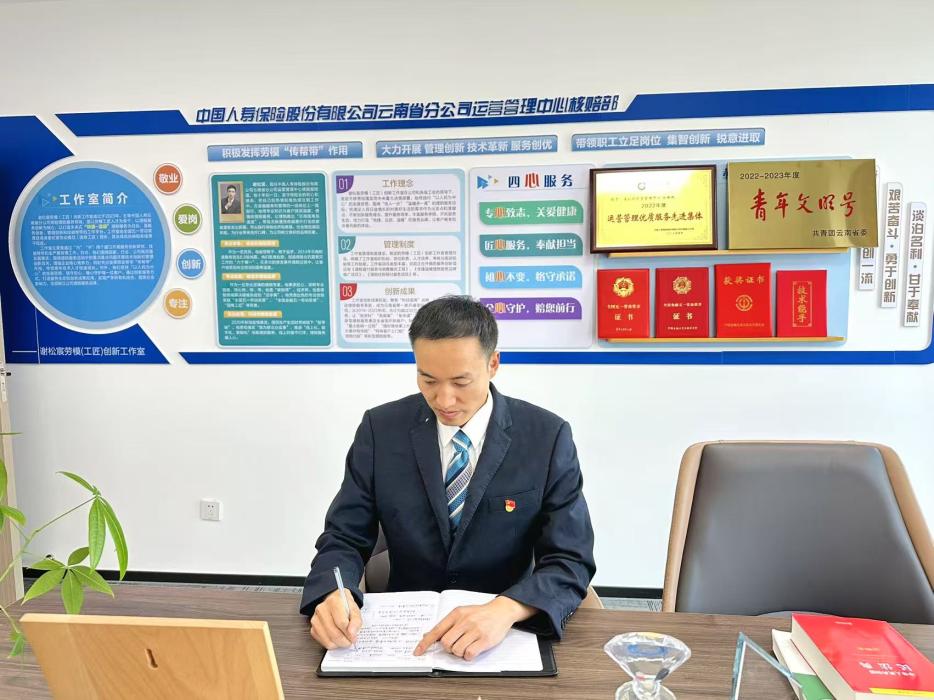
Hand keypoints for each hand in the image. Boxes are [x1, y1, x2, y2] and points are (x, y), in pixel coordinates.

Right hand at [309, 588, 361, 648]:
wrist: (334, 601)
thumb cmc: (345, 605)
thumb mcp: (354, 609)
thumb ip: (356, 621)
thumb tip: (352, 634)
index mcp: (333, 601)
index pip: (341, 622)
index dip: (350, 633)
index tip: (354, 638)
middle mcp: (322, 609)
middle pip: (334, 633)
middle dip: (345, 641)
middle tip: (351, 641)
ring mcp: (315, 619)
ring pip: (328, 640)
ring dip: (339, 644)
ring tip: (345, 639)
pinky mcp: (313, 628)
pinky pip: (323, 642)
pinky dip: (332, 644)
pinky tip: (337, 638)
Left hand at [413, 596, 535, 660]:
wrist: (501, 610)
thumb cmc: (480, 613)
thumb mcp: (462, 613)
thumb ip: (446, 625)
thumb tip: (428, 636)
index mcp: (456, 614)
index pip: (437, 630)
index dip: (425, 643)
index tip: (418, 651)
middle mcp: (465, 621)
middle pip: (446, 643)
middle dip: (449, 648)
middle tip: (456, 644)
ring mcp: (475, 630)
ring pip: (457, 650)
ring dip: (460, 652)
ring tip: (467, 645)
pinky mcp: (485, 639)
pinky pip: (469, 654)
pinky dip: (468, 656)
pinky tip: (473, 649)